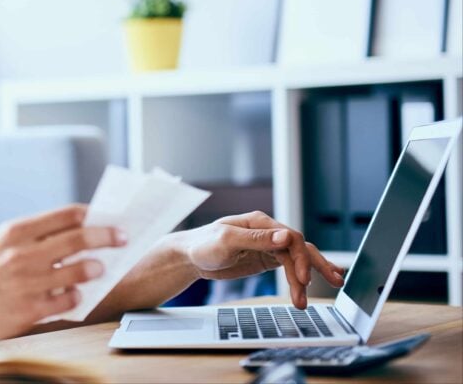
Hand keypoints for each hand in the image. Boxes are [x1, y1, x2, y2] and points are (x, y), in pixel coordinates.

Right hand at [0, 204, 125, 342]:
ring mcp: (26, 282)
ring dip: (95, 268)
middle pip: (79, 238)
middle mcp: (22, 253)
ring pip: (78, 270)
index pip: (66, 215)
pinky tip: (75, 295)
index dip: (94, 215)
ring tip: (99, 269)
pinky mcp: (28, 310)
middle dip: (107, 237)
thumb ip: (35, 236)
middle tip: (122, 238)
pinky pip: (67, 301)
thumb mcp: (1, 242)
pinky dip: (76, 296)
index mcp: (16, 231)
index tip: (109, 219)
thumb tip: (77, 232)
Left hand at [174, 211, 344, 308]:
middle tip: (333, 282)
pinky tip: (311, 286)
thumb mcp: (226, 240)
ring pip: (297, 259)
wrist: (188, 257)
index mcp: (260, 223)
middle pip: (300, 247)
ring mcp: (268, 246)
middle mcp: (268, 232)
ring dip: (307, 278)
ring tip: (308, 299)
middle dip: (316, 266)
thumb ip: (257, 239)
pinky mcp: (265, 259)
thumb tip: (286, 236)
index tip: (303, 279)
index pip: (291, 238)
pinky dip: (301, 277)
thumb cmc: (202, 245)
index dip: (301, 258)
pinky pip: (289, 267)